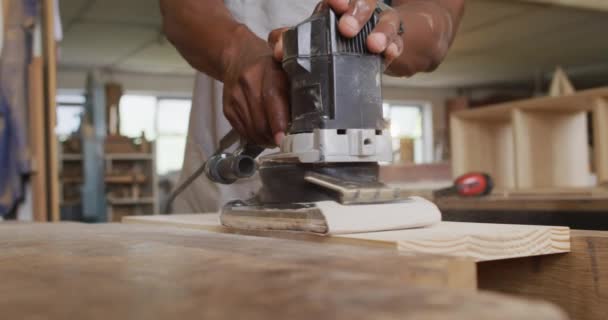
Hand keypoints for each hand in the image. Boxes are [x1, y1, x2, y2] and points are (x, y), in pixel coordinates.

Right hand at [222, 27, 288, 146]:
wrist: (238, 58)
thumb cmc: (268, 67)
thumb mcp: (286, 69)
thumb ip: (297, 86)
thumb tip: (308, 115)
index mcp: (268, 70)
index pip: (272, 98)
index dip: (278, 121)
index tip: (284, 138)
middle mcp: (248, 82)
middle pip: (260, 120)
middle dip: (274, 136)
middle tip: (286, 141)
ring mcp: (235, 96)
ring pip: (252, 130)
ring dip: (265, 140)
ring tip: (275, 138)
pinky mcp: (228, 108)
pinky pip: (243, 132)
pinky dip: (255, 138)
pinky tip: (263, 134)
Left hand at [269, 0, 403, 65]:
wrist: (362, 50)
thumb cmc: (333, 40)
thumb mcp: (312, 37)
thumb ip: (291, 40)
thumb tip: (278, 47)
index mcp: (340, 6)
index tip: (337, 4)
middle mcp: (362, 9)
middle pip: (366, 1)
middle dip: (358, 13)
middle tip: (347, 29)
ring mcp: (381, 23)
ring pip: (387, 19)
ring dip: (380, 31)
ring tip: (373, 46)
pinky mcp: (394, 41)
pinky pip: (398, 41)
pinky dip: (395, 46)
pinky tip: (390, 53)